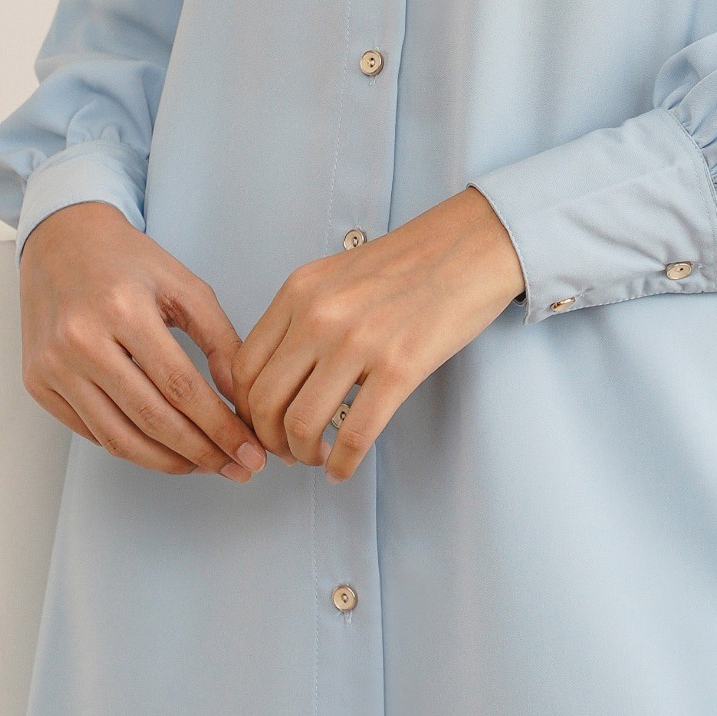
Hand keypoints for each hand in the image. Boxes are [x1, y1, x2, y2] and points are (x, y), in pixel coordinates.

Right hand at [20, 202, 263, 481]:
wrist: (62, 240)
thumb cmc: (127, 261)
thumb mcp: (184, 285)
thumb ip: (219, 340)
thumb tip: (239, 400)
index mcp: (123, 309)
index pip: (180, 386)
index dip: (220, 427)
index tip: (249, 450)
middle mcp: (81, 340)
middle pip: (150, 418)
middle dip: (200, 452)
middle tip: (235, 468)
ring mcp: (53, 365)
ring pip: (117, 437)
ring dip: (167, 462)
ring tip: (203, 465)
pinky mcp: (37, 382)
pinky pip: (90, 431)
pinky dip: (130, 447)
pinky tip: (161, 449)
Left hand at [235, 189, 524, 481]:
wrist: (471, 246)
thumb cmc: (410, 263)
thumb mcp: (337, 276)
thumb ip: (303, 316)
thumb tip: (284, 376)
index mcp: (299, 291)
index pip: (244, 366)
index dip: (246, 409)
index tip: (261, 425)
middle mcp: (319, 316)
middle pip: (265, 401)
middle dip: (270, 440)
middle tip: (287, 452)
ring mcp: (357, 342)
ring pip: (302, 424)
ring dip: (303, 456)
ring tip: (317, 459)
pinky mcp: (399, 367)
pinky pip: (354, 433)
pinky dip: (342, 463)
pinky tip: (344, 469)